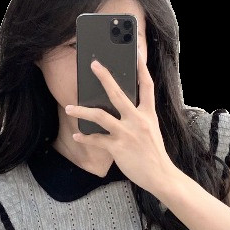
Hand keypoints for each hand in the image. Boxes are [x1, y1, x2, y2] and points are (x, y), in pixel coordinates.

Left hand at [66, 50, 176, 194]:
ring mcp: (127, 133)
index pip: (147, 86)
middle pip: (118, 93)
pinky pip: (96, 139)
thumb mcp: (151, 130)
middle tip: (93, 64)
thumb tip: (122, 110)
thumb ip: (138, 118)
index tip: (135, 53)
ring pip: (99, 115)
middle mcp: (137, 120)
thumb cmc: (154, 154)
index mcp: (148, 114)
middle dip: (105, 77)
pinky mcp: (117, 147)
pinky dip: (85, 137)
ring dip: (81, 110)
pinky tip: (77, 134)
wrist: (161, 175)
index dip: (141, 68)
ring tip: (69, 108)